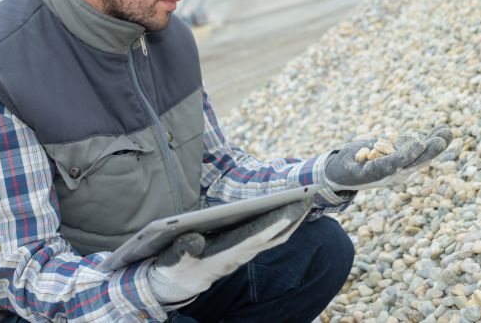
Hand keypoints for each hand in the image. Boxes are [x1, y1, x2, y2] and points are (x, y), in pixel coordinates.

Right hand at [149, 198, 312, 304]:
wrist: (176, 285)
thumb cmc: (174, 269)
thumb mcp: (171, 260)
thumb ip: (181, 250)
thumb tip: (194, 240)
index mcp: (225, 254)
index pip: (256, 236)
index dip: (276, 221)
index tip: (293, 206)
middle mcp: (240, 254)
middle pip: (274, 236)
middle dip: (292, 217)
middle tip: (309, 195)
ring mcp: (245, 253)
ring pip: (275, 237)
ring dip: (291, 220)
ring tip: (305, 198)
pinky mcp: (244, 250)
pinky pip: (270, 237)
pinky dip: (282, 224)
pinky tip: (288, 211)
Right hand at [323, 126, 451, 191]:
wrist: (348, 174)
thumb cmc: (344, 167)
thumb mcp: (346, 164)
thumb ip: (357, 159)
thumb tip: (366, 154)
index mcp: (378, 176)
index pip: (394, 165)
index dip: (407, 155)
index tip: (418, 144)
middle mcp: (393, 174)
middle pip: (413, 162)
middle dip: (428, 151)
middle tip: (441, 141)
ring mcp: (401, 167)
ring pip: (421, 155)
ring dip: (434, 144)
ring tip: (448, 131)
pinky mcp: (404, 159)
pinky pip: (419, 150)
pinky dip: (430, 140)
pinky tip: (443, 131)